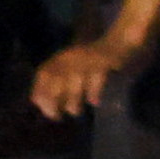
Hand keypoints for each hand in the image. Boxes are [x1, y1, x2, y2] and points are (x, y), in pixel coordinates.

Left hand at [28, 34, 147, 120]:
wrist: (119, 42)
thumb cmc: (94, 60)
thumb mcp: (72, 68)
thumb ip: (58, 82)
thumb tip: (42, 102)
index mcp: (61, 57)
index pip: (44, 74)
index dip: (40, 91)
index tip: (42, 108)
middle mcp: (71, 56)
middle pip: (56, 78)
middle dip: (53, 99)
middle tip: (57, 116)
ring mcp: (87, 58)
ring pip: (74, 80)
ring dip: (73, 99)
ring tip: (76, 111)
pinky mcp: (104, 61)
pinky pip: (96, 79)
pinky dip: (94, 92)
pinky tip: (95, 102)